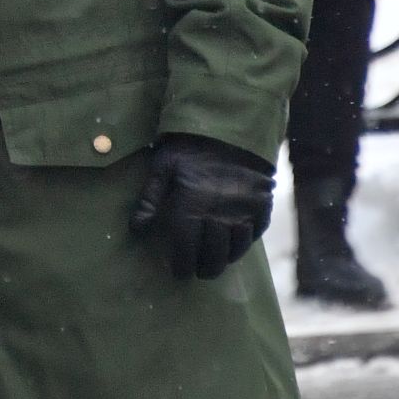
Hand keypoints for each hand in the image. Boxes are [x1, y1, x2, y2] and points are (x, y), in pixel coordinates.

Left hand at [129, 134, 274, 280]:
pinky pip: (254, 234)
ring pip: (235, 250)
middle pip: (212, 256)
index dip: (181, 266)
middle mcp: (219, 215)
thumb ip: (150, 199)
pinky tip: (235, 245)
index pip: (185, 250)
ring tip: (215, 262)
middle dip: (203, 268)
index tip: (178, 272)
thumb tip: (136, 229)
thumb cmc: (189, 145)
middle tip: (197, 271)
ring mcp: (243, 212)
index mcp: (191, 207)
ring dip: (224, 259)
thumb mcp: (163, 167)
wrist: (230, 125)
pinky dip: (244, 244)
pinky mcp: (261, 205)